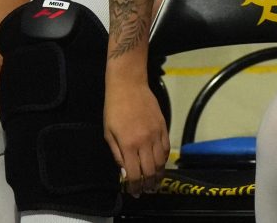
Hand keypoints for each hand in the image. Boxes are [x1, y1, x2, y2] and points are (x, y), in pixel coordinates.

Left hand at [103, 74, 168, 194]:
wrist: (129, 84)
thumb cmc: (114, 108)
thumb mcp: (109, 132)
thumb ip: (118, 154)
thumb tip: (126, 172)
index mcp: (128, 144)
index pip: (134, 174)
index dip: (134, 186)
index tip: (134, 192)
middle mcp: (145, 142)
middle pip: (150, 171)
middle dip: (148, 184)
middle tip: (147, 191)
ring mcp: (156, 134)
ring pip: (161, 162)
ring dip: (159, 175)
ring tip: (155, 182)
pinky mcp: (164, 127)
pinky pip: (167, 148)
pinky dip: (164, 159)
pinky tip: (161, 164)